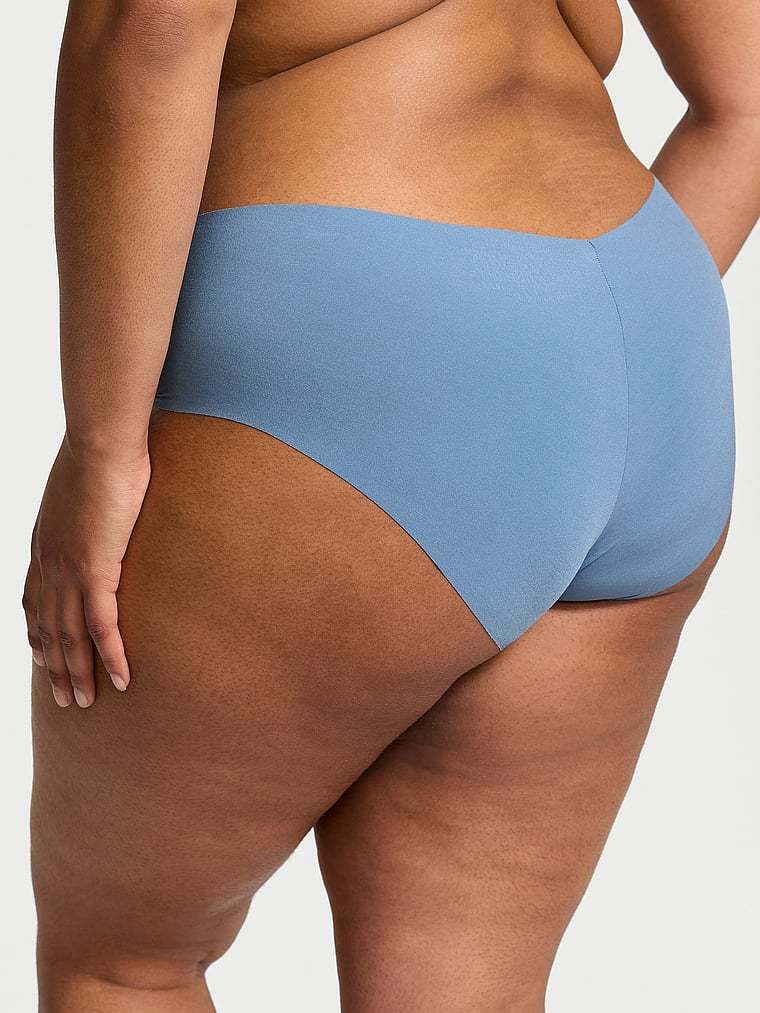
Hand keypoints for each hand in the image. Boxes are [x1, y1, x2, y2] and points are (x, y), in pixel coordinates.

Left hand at [23, 435, 150, 707]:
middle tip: (64, 697)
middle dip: (54, 666)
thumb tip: (101, 506)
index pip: (32, 600)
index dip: (37, 631)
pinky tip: (120, 680)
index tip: (41, 655)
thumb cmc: (99, 454)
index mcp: (43, 545)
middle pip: (47, 627)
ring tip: (86, 701)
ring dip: (77, 673)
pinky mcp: (95, 571)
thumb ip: (87, 507)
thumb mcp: (84, 485)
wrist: (100, 443)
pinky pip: (102, 626)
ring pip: (68, 636)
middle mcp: (48, 565)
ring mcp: (69, 571)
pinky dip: (111, 657)